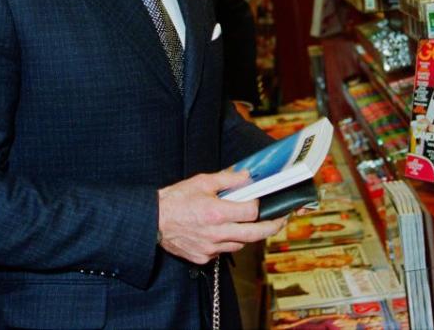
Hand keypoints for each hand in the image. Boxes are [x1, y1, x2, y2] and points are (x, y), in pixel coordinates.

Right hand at [157, 169, 286, 264]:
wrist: (152, 221)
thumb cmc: (175, 199)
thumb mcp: (202, 182)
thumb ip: (228, 179)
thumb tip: (248, 177)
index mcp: (216, 213)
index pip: (251, 212)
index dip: (260, 205)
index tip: (264, 200)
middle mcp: (216, 233)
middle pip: (253, 234)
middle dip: (271, 227)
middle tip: (281, 220)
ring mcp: (210, 248)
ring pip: (240, 244)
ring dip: (248, 234)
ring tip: (249, 223)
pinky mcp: (203, 257)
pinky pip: (224, 251)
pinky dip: (228, 241)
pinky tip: (224, 231)